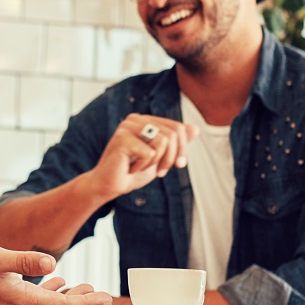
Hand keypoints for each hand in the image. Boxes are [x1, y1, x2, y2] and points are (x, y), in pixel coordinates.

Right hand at [0, 246, 112, 304]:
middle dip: (82, 302)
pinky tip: (55, 281)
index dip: (86, 303)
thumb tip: (53, 262)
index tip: (105, 297)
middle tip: (102, 294)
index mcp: (21, 301)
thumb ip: (23, 260)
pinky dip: (50, 292)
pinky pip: (35, 300)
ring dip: (67, 297)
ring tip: (84, 287)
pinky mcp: (4, 300)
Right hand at [81, 114, 198, 198]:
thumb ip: (176, 143)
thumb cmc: (133, 171)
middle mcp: (135, 119)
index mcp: (145, 120)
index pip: (178, 128)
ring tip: (141, 167)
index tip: (178, 165)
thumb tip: (195, 128)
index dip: (182, 149)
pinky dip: (143, 166)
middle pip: (173, 134)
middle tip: (160, 171)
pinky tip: (130, 168)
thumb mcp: (160, 157)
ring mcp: (127, 127)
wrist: (109, 186)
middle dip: (171, 158)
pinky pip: (149, 152)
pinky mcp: (122, 138)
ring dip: (156, 162)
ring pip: (163, 141)